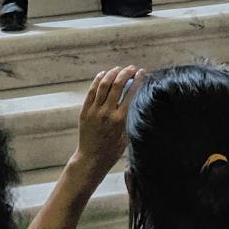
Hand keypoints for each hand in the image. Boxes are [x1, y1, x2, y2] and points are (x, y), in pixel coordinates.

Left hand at [73, 65, 139, 181]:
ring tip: (119, 69)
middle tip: (132, 68)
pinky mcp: (85, 111)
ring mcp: (94, 111)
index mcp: (120, 119)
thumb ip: (129, 118)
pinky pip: (92, 91)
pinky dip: (98, 80)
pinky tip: (103, 75)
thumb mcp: (126, 136)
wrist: (91, 159)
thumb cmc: (111, 151)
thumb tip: (135, 101)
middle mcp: (107, 112)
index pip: (131, 93)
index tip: (143, 73)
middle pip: (117, 85)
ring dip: (112, 74)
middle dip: (126, 73)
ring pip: (104, 85)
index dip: (138, 80)